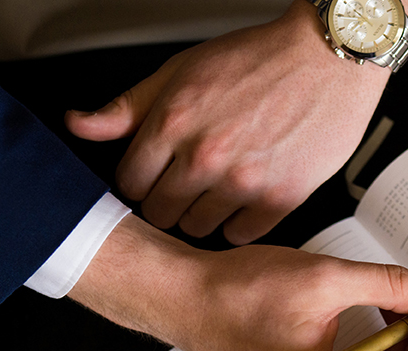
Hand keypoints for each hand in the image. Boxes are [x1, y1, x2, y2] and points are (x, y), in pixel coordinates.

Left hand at [65, 0, 407, 243]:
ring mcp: (243, 181)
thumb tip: (79, 125)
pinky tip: (245, 198)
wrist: (328, 58)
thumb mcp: (180, 71)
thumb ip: (127, 107)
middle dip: (168, 200)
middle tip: (186, 185)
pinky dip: (240, 222)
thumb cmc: (260, 59)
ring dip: (203, 213)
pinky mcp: (281, 197)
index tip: (152, 178)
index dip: (140, 181)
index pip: (129, 183)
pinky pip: (242, 234)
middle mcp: (205, 155)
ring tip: (218, 189)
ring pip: (198, 228)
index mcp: (173, 123)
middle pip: (160, 212)